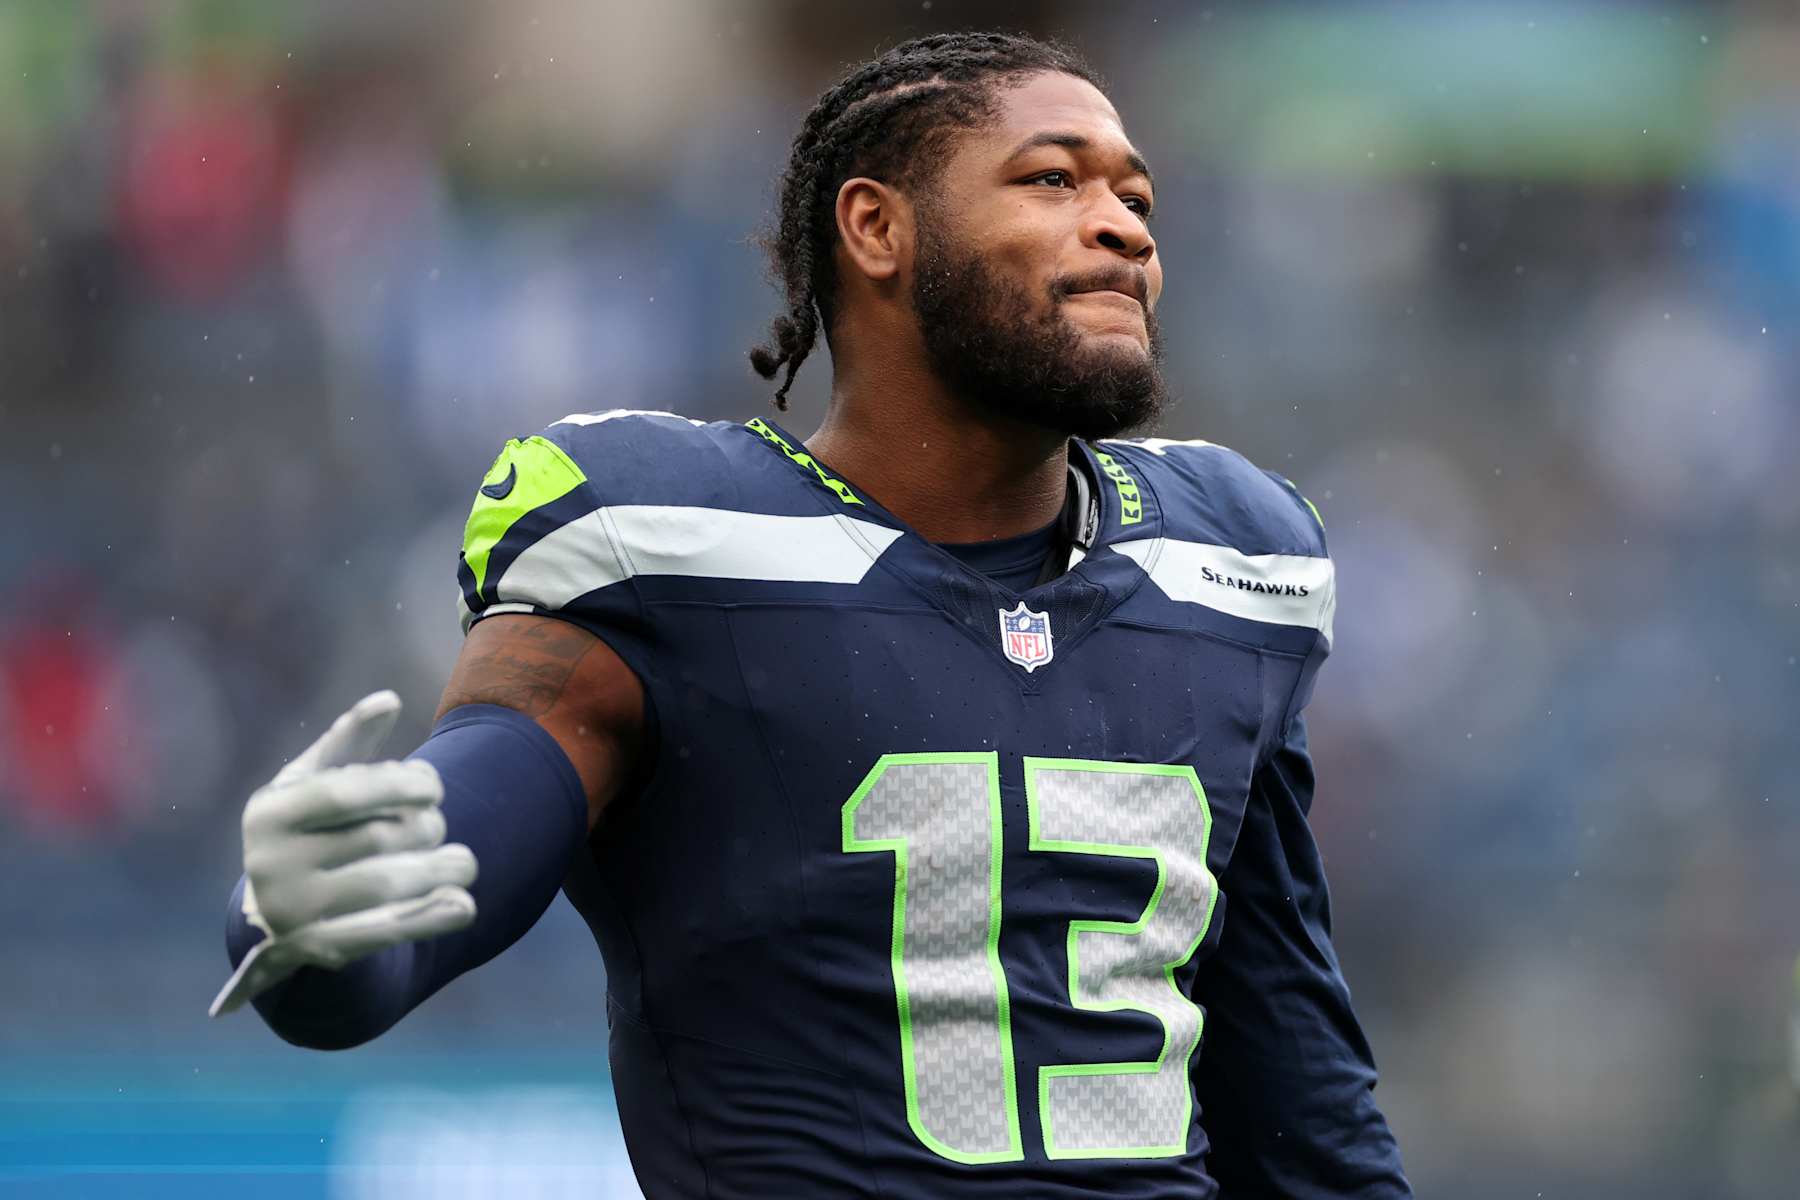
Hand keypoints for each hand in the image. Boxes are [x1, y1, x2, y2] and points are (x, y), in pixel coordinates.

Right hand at [209, 691, 477, 1016]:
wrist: (278, 910)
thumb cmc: (310, 829)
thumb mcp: (315, 781)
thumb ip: (350, 741)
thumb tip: (387, 700)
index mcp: (268, 813)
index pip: (343, 792)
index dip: (399, 784)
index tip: (435, 787)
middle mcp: (269, 865)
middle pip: (375, 837)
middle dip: (424, 827)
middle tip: (438, 826)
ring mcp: (292, 912)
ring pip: (387, 884)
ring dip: (440, 869)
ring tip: (464, 862)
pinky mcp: (319, 949)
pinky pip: (383, 933)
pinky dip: (428, 918)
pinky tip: (465, 905)